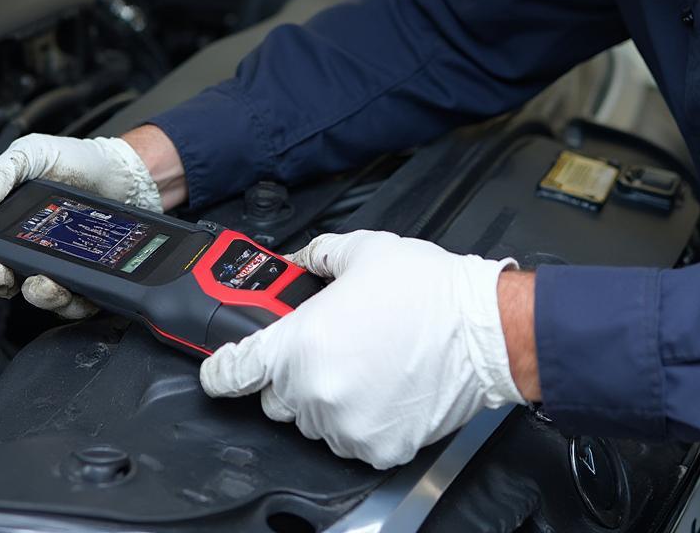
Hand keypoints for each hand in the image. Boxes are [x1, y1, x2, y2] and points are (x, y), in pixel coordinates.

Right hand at [0, 134, 160, 318]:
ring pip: (45, 298)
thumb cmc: (70, 160)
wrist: (117, 167)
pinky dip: (80, 302)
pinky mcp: (87, 277)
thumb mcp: (28, 156)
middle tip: (13, 279)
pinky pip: (81, 301)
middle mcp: (27, 254)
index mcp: (3, 230)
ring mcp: (58, 268)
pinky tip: (85, 288)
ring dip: (45, 298)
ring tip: (52, 285)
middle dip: (3, 288)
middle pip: (5, 287)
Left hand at [199, 231, 526, 469]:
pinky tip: (382, 387)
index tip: (216, 373)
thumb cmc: (427, 290)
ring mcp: (345, 425)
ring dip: (325, 397)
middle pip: (276, 396)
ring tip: (364, 363)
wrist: (484, 330)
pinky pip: (348, 438)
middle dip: (292, 373)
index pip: (236, 370)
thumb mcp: (362, 250)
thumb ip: (317, 254)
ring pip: (312, 419)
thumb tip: (298, 260)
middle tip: (328, 347)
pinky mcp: (377, 448)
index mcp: (301, 342)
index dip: (220, 371)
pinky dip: (357, 419)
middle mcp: (316, 390)